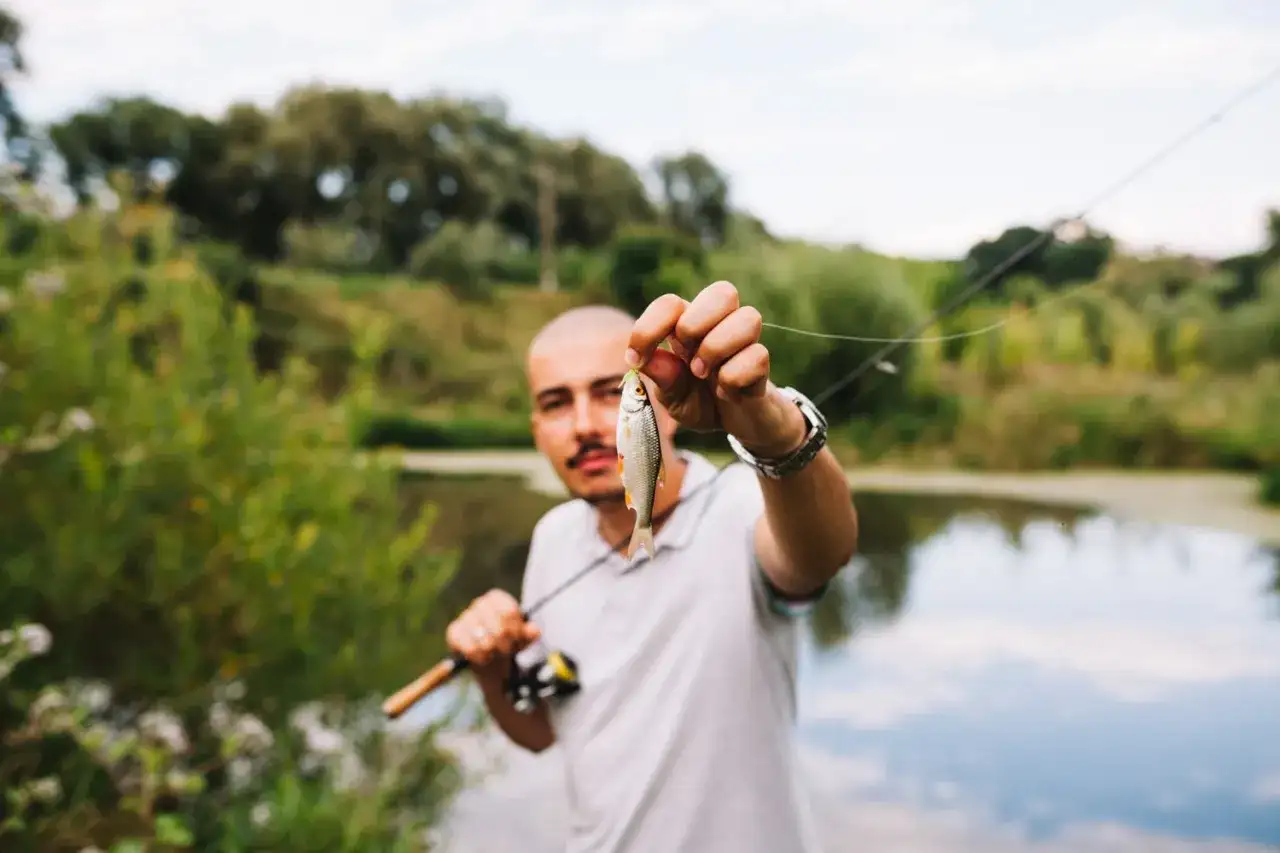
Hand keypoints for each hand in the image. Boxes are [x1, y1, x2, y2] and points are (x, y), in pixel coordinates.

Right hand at [445, 589, 540, 678]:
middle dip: (506, 645)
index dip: (516, 630)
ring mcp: (465, 616)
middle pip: (499, 628)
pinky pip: (470, 648)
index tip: (517, 639)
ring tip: (495, 653)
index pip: (509, 611)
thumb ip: (530, 633)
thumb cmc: (507, 641)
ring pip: (484, 640)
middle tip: (507, 650)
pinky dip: (480, 657)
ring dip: (494, 652)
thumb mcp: (522, 637)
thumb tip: (535, 630)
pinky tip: (483, 657)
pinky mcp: (454, 632)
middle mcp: (480, 603)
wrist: (488, 656)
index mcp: (497, 598)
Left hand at [626, 281, 806, 456]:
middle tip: (686, 354)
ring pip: (748, 317)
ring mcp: (745, 343)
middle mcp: (720, 325)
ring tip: (706, 376)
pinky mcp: (762, 365)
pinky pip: (757, 357)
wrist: (735, 426)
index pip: (671, 303)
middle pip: (723, 291)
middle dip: (696, 323)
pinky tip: (728, 394)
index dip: (649, 328)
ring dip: (718, 350)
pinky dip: (734, 380)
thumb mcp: (673, 398)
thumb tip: (647, 361)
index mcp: (689, 325)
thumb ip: (662, 379)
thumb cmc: (701, 402)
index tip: (636, 360)